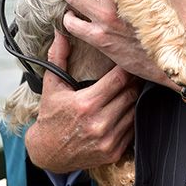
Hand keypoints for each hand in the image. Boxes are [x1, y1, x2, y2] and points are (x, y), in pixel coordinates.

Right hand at [24, 31, 137, 171]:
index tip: (130, 62)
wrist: (47, 152)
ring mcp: (108, 140)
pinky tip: (128, 109)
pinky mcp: (114, 152)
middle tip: (137, 74)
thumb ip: (58, 58)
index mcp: (85, 104)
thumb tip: (60, 33)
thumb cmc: (51, 116)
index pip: (119, 80)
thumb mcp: (52, 86)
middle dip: (135, 83)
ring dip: (136, 100)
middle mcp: (98, 123)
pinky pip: (133, 129)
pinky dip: (132, 118)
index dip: (127, 69)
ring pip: (135, 111)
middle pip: (131, 94)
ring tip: (135, 89)